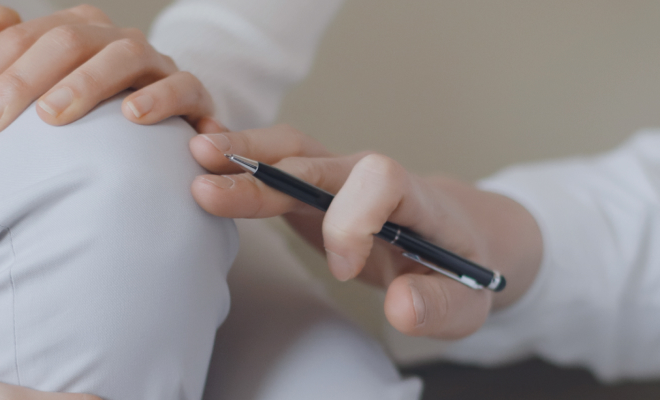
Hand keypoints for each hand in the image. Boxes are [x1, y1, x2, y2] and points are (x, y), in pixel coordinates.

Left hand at [0, 5, 223, 134]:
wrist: (169, 120)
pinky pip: (181, 86)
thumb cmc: (95, 106)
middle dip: (19, 81)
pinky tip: (131, 117)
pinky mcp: (190, 92)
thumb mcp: (48, 79)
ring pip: (121, 56)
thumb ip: (11, 48)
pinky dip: (159, 98)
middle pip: (63, 42)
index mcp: (73, 29)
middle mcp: (112, 38)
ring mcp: (153, 62)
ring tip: (50, 116)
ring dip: (84, 84)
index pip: (18, 37)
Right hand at [185, 126, 543, 338]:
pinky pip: (277, 164)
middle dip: (267, 174)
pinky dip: (240, 157)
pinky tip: (197, 158)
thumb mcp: (466, 304)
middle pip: (320, 160)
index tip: (345, 269)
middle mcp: (373, 177)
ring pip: (292, 151)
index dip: (354, 221)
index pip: (382, 184)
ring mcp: (340, 178)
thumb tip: (401, 309)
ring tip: (194, 155)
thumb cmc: (462, 271)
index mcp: (416, 200)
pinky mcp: (315, 188)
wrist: (463, 237)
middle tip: (210, 188)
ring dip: (245, 152)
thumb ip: (437, 306)